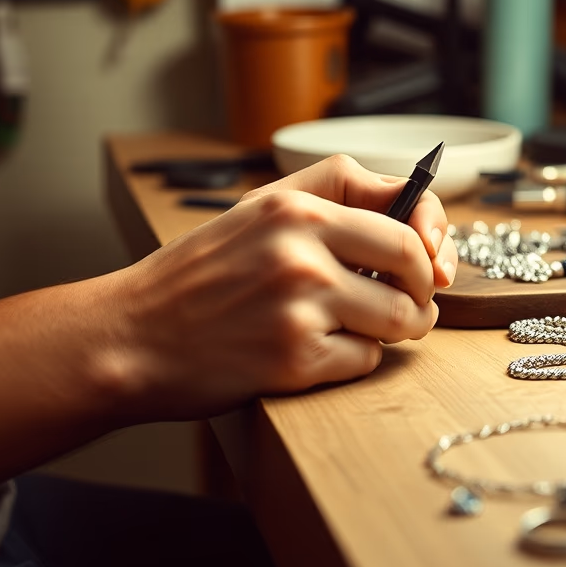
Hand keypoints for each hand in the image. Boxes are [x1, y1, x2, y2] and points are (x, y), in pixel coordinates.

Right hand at [100, 154, 458, 421]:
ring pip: (399, 317)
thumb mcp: (253, 215)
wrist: (129, 337)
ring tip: (367, 332)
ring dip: (396, 331)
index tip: (436, 259)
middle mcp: (299, 247)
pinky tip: (318, 355)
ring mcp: (300, 303)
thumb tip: (415, 227)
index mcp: (292, 205)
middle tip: (411, 306)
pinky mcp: (296, 358)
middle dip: (424, 291)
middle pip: (413, 262)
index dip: (434, 232)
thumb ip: (327, 203)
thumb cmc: (195, 279)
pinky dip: (354, 363)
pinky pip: (366, 361)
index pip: (402, 204)